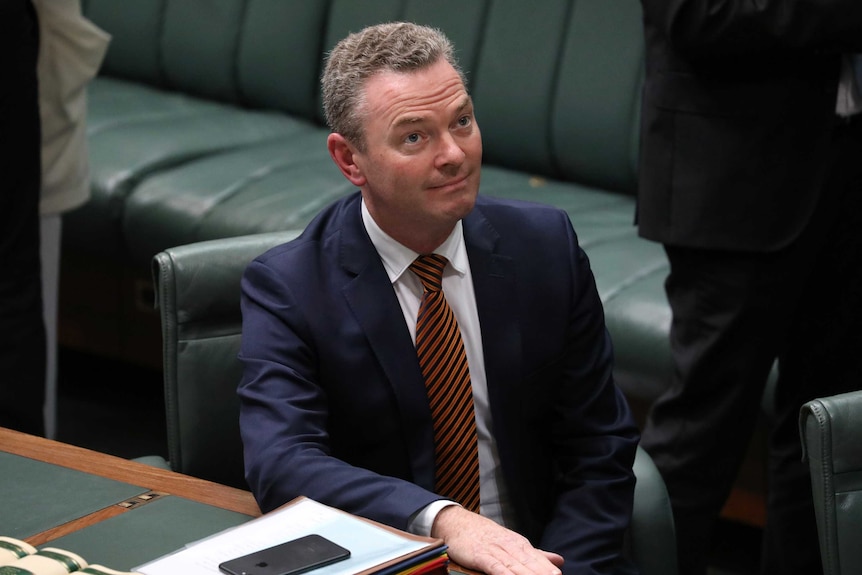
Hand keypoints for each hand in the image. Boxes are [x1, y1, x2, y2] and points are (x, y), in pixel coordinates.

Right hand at [431, 506, 563, 574]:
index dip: (548, 568)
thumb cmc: (486, 536)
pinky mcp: (480, 556)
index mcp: (519, 544)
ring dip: (527, 574)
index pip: (537, 558)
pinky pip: (494, 566)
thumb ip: (536, 554)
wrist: (458, 523)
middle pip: (529, 563)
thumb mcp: (512, 543)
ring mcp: (495, 550)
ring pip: (514, 565)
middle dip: (541, 572)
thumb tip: (559, 561)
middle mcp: (509, 546)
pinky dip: (503, 573)